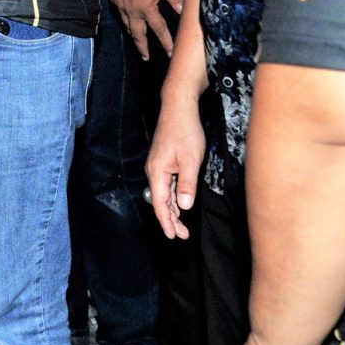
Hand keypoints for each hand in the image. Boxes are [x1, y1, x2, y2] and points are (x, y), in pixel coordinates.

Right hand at [108, 0, 181, 58]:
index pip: (159, 29)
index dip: (166, 42)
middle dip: (142, 47)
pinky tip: (130, 24)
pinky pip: (122, 18)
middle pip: (138, 35)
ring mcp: (122, 7)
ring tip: (138, 45)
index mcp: (146, 7)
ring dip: (134, 38)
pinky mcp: (115, 1)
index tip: (171, 53)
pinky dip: (127, 25)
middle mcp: (133, 11)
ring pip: (128, 27)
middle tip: (146, 58)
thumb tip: (183, 10)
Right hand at [146, 89, 205, 239]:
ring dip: (173, 210)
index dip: (167, 222)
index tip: (174, 236)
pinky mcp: (164, 161)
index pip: (160, 204)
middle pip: (160, 201)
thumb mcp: (191, 159)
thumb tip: (184, 206)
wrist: (178, 108)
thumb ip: (186, 184)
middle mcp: (154, 170)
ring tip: (182, 225)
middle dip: (170, 220)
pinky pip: (167, 185)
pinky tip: (180, 203)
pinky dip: (173, 197)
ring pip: (164, 194)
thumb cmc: (185, 131)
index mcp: (157, 172)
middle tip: (182, 235)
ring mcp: (158, 166)